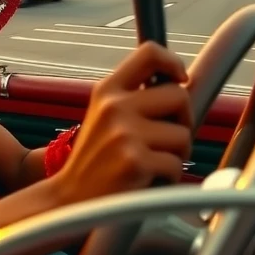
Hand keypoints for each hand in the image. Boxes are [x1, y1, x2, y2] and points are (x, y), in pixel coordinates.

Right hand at [51, 42, 192, 204]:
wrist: (71, 201)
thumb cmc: (96, 161)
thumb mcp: (106, 118)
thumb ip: (136, 99)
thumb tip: (184, 85)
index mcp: (107, 91)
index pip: (149, 53)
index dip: (172, 62)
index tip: (180, 79)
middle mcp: (114, 106)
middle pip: (179, 95)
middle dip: (183, 120)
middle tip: (168, 139)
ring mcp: (124, 134)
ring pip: (182, 134)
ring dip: (176, 154)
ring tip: (152, 163)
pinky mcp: (135, 161)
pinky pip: (176, 164)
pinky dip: (169, 178)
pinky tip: (147, 180)